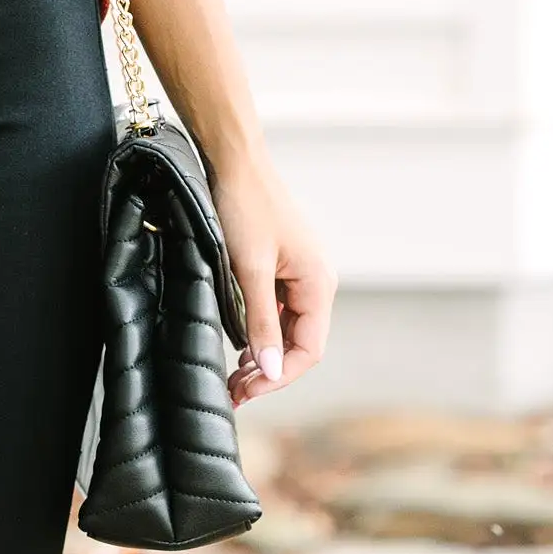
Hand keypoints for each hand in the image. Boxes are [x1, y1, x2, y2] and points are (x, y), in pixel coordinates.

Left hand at [211, 162, 335, 406]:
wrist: (234, 161)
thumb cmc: (244, 207)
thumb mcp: (248, 270)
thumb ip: (260, 321)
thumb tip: (268, 368)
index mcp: (318, 283)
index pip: (308, 350)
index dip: (279, 376)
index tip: (246, 390)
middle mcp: (316, 282)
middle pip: (299, 344)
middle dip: (269, 371)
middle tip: (234, 392)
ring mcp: (300, 275)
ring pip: (288, 330)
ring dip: (263, 355)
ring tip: (234, 377)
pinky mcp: (282, 268)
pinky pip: (278, 312)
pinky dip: (260, 333)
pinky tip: (239, 346)